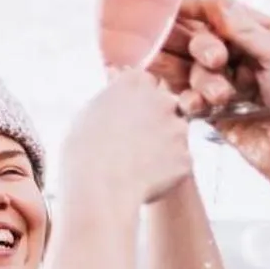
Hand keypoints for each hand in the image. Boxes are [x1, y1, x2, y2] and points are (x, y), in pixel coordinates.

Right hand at [59, 68, 192, 210]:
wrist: (100, 186)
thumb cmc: (84, 151)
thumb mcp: (89, 112)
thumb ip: (111, 98)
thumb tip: (115, 92)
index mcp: (135, 82)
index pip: (145, 83)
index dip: (137, 102)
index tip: (128, 118)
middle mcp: (162, 99)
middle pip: (166, 105)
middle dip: (155, 120)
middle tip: (135, 143)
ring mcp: (178, 128)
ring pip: (175, 134)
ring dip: (164, 145)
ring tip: (137, 165)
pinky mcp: (185, 157)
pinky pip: (178, 163)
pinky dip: (167, 172)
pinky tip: (146, 180)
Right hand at [169, 0, 269, 197]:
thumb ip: (243, 27)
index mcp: (268, 35)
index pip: (224, 13)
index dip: (197, 9)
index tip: (171, 5)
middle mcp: (247, 57)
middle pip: (203, 39)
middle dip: (202, 47)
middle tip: (216, 61)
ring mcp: (231, 86)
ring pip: (194, 70)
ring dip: (201, 79)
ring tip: (219, 97)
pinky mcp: (219, 114)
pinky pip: (191, 99)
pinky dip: (191, 101)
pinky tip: (197, 108)